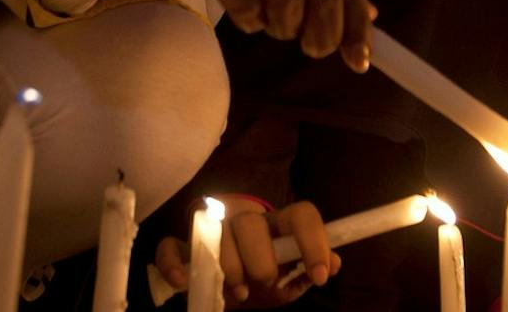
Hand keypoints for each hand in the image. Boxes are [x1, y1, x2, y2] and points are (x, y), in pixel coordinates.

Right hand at [143, 0, 373, 70]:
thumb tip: (365, 16)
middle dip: (324, 34)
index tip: (358, 60)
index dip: (356, 23)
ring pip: (288, 1)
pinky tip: (246, 14)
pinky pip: (246, 5)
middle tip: (312, 48)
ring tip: (273, 23)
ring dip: (284, 27)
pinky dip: (251, 22)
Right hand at [154, 200, 341, 307]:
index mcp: (278, 226)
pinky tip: (183, 282)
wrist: (227, 283)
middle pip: (252, 223)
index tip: (321, 275)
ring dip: (229, 269)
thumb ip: (308, 271)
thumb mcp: (289, 281)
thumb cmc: (263, 279)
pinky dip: (175, 264)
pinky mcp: (183, 246)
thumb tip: (335, 263)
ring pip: (219, 235)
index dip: (314, 242)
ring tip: (239, 293)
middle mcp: (247, 221)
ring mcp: (213, 230)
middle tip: (265, 282)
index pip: (302, 214)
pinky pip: (172, 246)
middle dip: (261, 260)